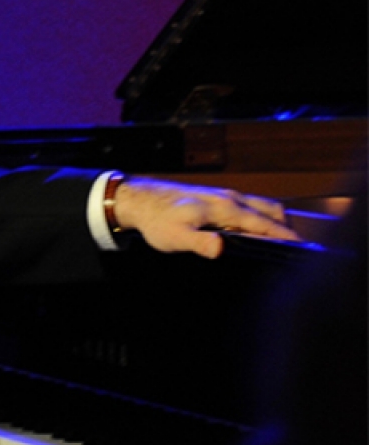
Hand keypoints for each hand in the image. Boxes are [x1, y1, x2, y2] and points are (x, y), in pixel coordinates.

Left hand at [113, 177, 299, 258]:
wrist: (142, 200)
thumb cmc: (158, 221)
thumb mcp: (175, 237)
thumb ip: (199, 243)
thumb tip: (220, 249)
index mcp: (226, 208)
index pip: (264, 223)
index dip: (285, 236)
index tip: (303, 247)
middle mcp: (230, 198)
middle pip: (271, 211)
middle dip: (286, 228)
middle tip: (295, 249)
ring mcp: (225, 196)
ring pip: (261, 206)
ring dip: (274, 221)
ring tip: (280, 242)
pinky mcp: (218, 197)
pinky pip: (249, 205)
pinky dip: (261, 217)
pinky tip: (255, 231)